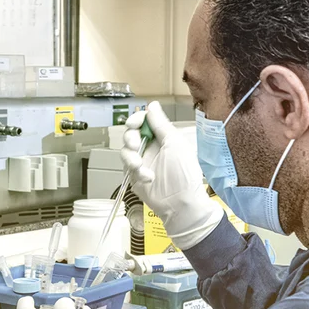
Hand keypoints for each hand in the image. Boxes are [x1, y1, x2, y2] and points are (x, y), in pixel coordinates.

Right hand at [121, 101, 222, 249]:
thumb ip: (161, 124)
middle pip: (130, 133)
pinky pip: (126, 167)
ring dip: (130, 156)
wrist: (180, 203)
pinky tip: (147, 177)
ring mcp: (142, 161)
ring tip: (140, 165)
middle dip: (130, 137)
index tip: (135, 123)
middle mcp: (151, 147)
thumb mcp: (175, 143)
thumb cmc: (184, 174)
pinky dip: (135, 171)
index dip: (137, 119)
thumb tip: (152, 105)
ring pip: (125, 150)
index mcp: (163, 137)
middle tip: (135, 144)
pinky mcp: (134, 175)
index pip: (144, 121)